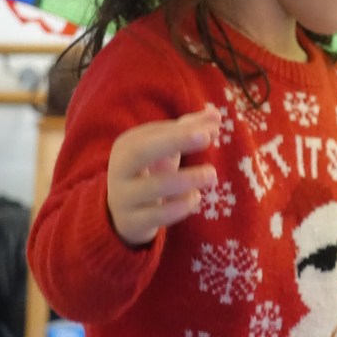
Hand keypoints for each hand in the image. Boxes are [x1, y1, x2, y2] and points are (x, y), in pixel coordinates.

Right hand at [107, 105, 219, 246]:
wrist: (124, 215)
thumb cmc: (151, 172)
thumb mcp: (166, 151)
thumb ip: (190, 129)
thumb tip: (216, 114)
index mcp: (128, 145)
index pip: (155, 132)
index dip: (184, 130)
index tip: (213, 129)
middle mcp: (120, 168)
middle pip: (142, 151)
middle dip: (175, 141)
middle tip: (208, 137)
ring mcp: (123, 196)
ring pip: (152, 187)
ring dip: (185, 179)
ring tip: (212, 175)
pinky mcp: (132, 222)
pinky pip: (156, 215)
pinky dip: (179, 206)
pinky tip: (196, 197)